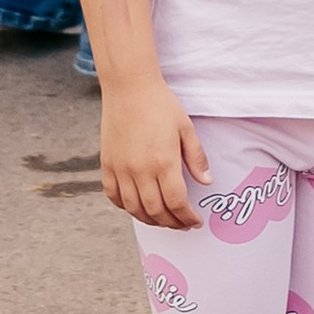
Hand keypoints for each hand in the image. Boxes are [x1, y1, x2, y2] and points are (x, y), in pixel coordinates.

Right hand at [100, 77, 209, 229]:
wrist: (130, 88)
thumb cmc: (161, 105)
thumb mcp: (186, 128)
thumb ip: (196, 158)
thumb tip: (206, 181)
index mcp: (163, 162)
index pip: (176, 203)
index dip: (187, 218)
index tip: (195, 222)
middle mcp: (140, 170)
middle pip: (156, 211)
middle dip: (171, 223)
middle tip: (182, 224)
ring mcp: (121, 170)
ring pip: (134, 209)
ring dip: (150, 220)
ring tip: (163, 219)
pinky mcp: (107, 165)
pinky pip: (114, 196)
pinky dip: (126, 207)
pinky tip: (137, 206)